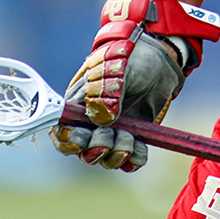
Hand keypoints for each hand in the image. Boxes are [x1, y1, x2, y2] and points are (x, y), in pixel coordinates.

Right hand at [50, 33, 184, 170]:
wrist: (158, 60)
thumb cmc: (127, 58)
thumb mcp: (114, 66)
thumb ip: (104, 89)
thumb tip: (100, 119)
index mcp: (78, 106)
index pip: (61, 132)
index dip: (67, 141)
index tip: (81, 139)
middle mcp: (92, 124)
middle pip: (83, 151)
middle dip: (96, 149)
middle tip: (111, 136)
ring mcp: (113, 132)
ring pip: (106, 159)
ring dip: (116, 154)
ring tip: (129, 138)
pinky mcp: (134, 138)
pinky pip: (130, 161)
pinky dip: (135, 160)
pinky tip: (141, 148)